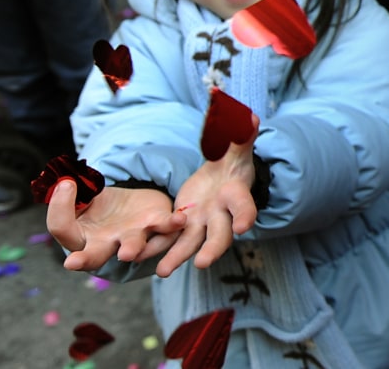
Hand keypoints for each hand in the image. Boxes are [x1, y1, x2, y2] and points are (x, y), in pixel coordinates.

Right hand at [47, 181, 185, 271]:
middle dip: (85, 259)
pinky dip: (172, 224)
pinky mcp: (157, 224)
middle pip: (93, 255)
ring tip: (127, 253)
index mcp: (81, 237)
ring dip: (132, 248)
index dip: (60, 208)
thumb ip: (72, 196)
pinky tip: (179, 218)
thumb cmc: (100, 209)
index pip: (63, 229)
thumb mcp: (81, 198)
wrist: (132, 206)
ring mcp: (133, 237)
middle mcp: (106, 244)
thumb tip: (65, 183)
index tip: (67, 184)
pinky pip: (165, 228)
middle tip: (74, 263)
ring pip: (133, 246)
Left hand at [155, 116, 260, 276]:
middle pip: (219, 235)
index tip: (243, 228)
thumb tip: (249, 117)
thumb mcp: (236, 145)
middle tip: (203, 263)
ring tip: (163, 271)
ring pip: (191, 243)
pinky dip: (157, 248)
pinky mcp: (183, 225)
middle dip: (212, 249)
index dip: (245, 217)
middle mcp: (221, 215)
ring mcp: (202, 223)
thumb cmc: (233, 159)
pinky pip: (170, 239)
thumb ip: (240, 135)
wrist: (222, 174)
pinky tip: (139, 258)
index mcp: (235, 195)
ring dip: (178, 257)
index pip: (244, 207)